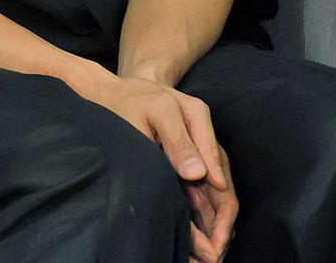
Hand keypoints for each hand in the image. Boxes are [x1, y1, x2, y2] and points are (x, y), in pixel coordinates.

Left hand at [77, 72, 233, 258]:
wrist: (113, 89)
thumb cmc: (129, 100)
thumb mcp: (152, 113)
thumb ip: (176, 141)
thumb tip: (199, 175)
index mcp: (199, 118)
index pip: (219, 171)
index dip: (219, 210)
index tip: (214, 242)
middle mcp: (203, 135)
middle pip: (222, 188)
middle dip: (220, 225)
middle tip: (212, 256)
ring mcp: (196, 147)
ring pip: (212, 194)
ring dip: (211, 225)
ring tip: (206, 254)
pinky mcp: (185, 158)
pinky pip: (199, 190)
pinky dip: (200, 215)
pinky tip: (197, 238)